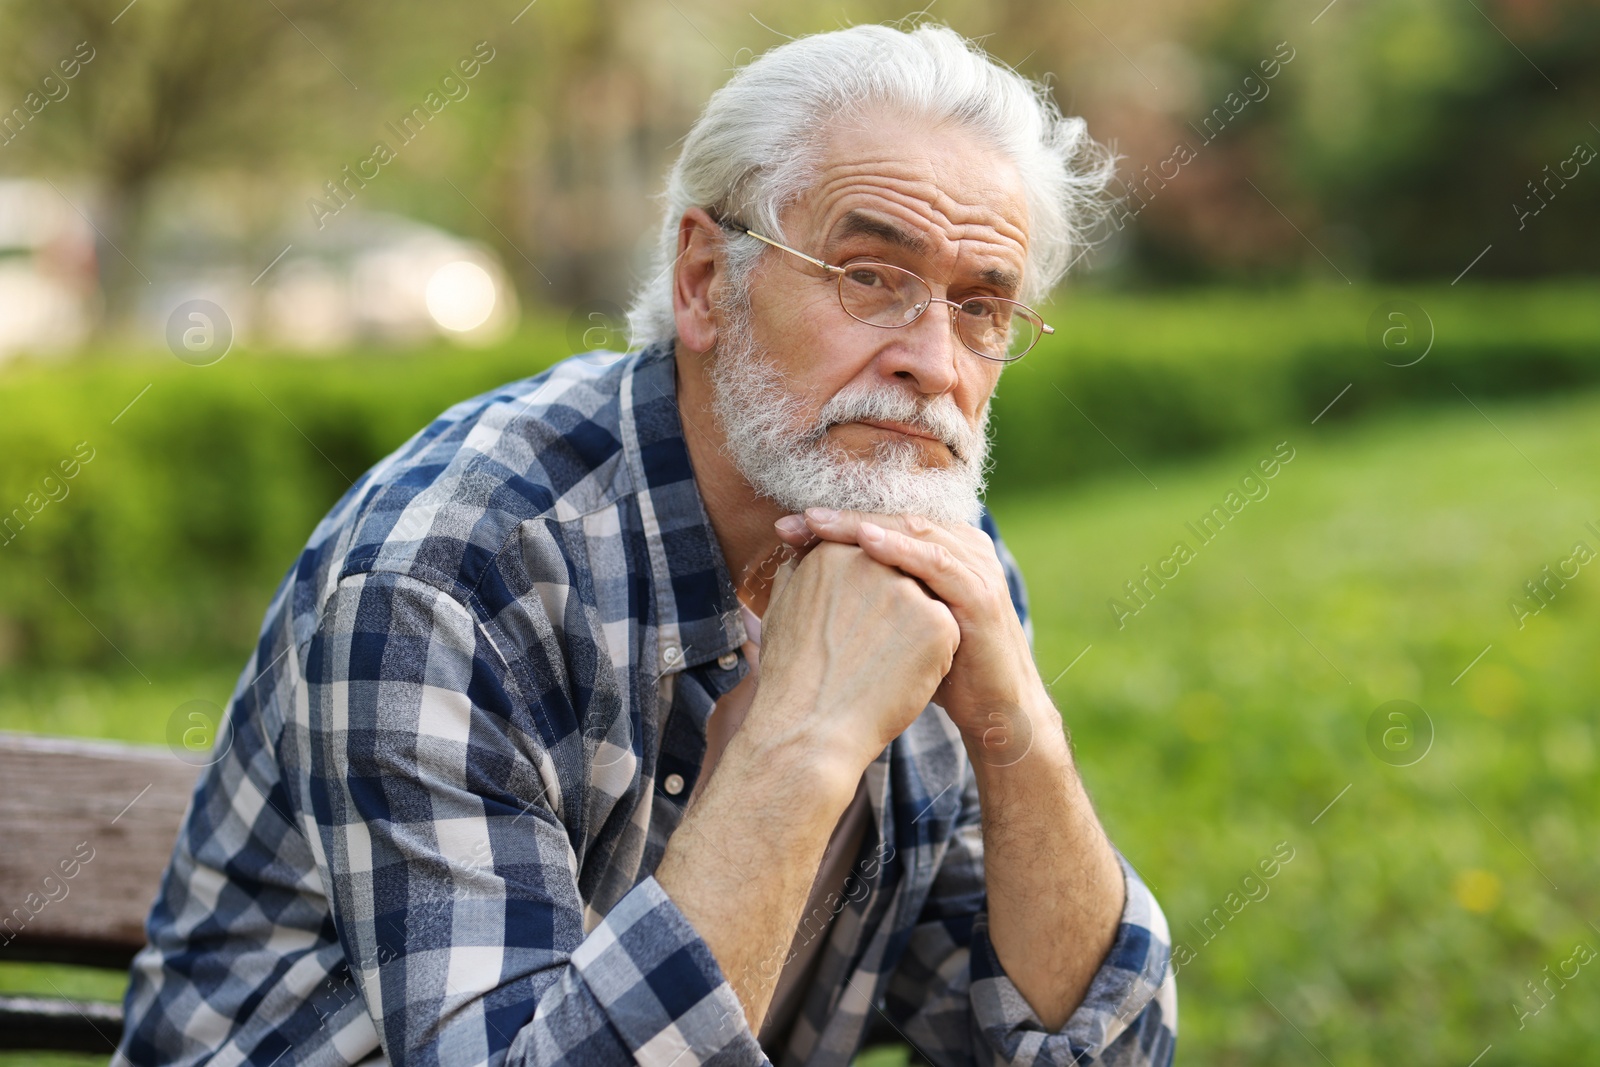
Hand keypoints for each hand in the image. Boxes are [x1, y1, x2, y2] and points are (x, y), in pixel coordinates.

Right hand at [746, 539, 961, 782]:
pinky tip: (902, 676)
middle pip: (898, 575)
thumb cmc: (791, 676)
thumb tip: (804, 557)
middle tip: (867, 647)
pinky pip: (944, 631)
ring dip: (912, 631)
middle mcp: (873, 560)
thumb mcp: (782, 609)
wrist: (811, 728)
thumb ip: (799, 573)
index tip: (853, 624)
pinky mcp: (937, 621)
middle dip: (890, 608)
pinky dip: (930, 655)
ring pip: (924, 602)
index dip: (863, 595)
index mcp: (834, 552)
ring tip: (881, 663)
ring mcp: (907, 589)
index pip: (866, 557)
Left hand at [776, 509, 1045, 765]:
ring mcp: (976, 567)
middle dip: (839, 519)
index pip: (883, 523)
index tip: (786, 529)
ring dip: (860, 525)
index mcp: (944, 548)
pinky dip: (899, 548)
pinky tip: (864, 542)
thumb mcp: (901, 623)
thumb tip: (806, 577)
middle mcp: (964, 547)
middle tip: (792, 521)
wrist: (994, 712)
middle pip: (894, 519)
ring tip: (816, 522)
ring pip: (912, 530)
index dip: (834, 522)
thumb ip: (871, 593)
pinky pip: (936, 562)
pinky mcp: (980, 594)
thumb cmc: (940, 670)